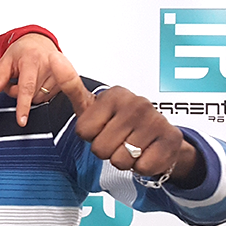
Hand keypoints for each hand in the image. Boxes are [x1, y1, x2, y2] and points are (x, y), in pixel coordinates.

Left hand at [0, 33, 59, 125]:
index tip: (22, 121)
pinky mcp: (65, 83)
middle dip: (18, 92)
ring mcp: (60, 75)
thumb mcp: (6, 60)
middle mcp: (49, 67)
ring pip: (38, 99)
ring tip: (27, 78)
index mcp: (32, 60)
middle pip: (30, 95)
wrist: (40, 42)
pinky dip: (38, 93)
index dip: (23, 105)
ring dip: (29, 94)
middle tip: (15, 79)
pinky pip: (46, 98)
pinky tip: (37, 82)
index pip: (27, 87)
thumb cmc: (23, 50)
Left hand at [48, 53, 196, 179]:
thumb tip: (54, 58)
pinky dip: (142, 167)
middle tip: (118, 140)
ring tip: (133, 146)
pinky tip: (147, 153)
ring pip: (120, 161)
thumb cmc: (118, 120)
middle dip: (106, 151)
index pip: (83, 131)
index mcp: (114, 94)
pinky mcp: (171, 139)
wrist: (157, 135)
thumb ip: (71, 86)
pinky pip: (142, 167)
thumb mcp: (92, 106)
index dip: (90, 136)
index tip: (102, 127)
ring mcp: (156, 120)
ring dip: (124, 160)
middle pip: (100, 149)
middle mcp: (137, 103)